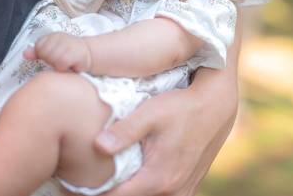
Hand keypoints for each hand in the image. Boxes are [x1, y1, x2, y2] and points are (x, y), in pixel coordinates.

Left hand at [23, 32, 91, 71]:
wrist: (89, 53)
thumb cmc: (68, 53)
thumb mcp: (52, 51)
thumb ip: (37, 52)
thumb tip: (25, 53)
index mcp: (53, 36)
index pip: (39, 47)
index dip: (44, 55)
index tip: (53, 55)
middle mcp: (61, 37)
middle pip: (45, 54)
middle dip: (51, 60)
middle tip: (61, 59)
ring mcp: (69, 44)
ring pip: (53, 59)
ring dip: (58, 65)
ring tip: (66, 62)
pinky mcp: (76, 53)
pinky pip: (61, 64)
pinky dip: (64, 68)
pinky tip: (70, 65)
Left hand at [95, 83, 237, 195]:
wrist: (217, 105)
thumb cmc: (181, 106)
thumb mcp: (150, 113)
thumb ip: (124, 131)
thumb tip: (97, 145)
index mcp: (159, 178)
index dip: (92, 193)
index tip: (75, 184)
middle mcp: (173, 191)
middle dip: (109, 193)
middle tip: (86, 183)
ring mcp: (183, 192)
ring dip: (128, 192)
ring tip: (109, 180)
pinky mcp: (189, 186)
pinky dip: (144, 191)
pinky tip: (134, 177)